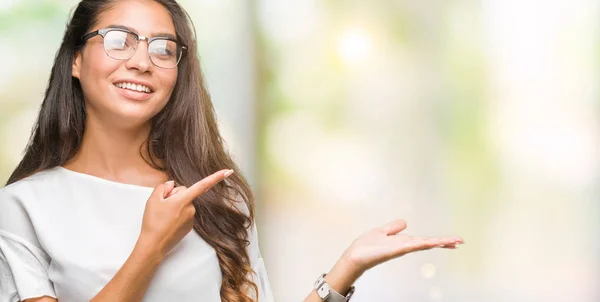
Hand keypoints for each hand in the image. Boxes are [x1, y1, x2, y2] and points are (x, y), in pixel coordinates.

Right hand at [138, 169, 233, 257]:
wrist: (153, 245)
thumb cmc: (153, 222)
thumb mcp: (153, 199)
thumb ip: (163, 187)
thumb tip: (172, 185)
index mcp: (184, 200)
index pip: (203, 185)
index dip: (216, 177)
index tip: (229, 171)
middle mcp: (191, 209)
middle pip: (185, 193)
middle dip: (175, 196)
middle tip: (162, 206)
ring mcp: (191, 219)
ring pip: (184, 204)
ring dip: (175, 206)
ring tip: (163, 216)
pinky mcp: (189, 227)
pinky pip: (184, 214)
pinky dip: (177, 215)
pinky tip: (167, 222)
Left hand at [342, 219, 462, 275]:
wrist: (355, 256)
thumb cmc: (366, 247)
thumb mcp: (382, 232)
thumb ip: (393, 228)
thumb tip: (405, 222)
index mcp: (403, 242)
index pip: (425, 240)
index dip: (439, 240)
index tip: (453, 240)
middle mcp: (405, 246)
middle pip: (428, 243)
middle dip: (444, 242)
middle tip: (460, 241)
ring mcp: (401, 248)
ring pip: (423, 244)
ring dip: (438, 242)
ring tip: (453, 241)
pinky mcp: (395, 250)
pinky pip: (411, 245)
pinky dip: (421, 243)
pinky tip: (430, 241)